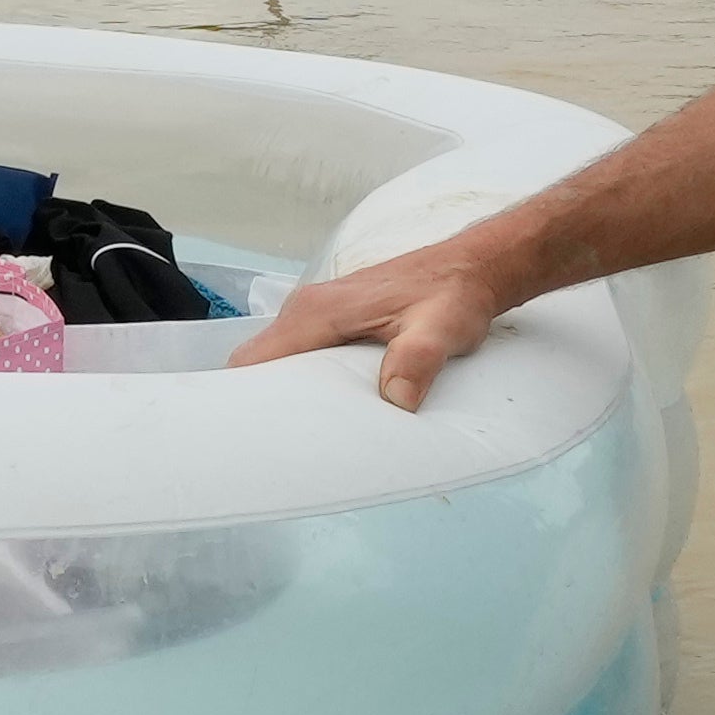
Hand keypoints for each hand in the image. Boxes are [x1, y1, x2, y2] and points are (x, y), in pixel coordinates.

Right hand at [239, 226, 518, 411]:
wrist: (471, 268)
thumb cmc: (452, 294)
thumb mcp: (441, 329)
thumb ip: (416, 359)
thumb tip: (395, 399)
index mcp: (319, 311)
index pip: (254, 359)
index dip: (242, 397)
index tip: (249, 434)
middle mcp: (309, 309)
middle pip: (259, 363)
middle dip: (260, 402)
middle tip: (277, 446)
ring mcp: (319, 313)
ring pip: (279, 360)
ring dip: (283, 394)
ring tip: (298, 435)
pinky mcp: (333, 321)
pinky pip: (300, 355)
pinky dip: (302, 382)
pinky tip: (324, 411)